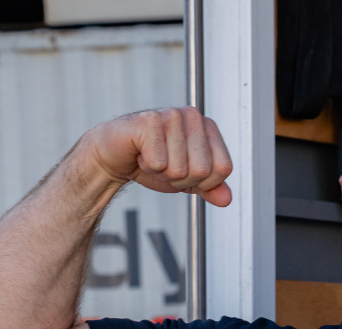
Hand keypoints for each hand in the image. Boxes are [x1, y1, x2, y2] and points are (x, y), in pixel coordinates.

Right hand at [80, 107, 233, 206]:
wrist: (115, 155)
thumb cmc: (152, 161)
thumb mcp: (188, 179)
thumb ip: (210, 187)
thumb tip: (226, 199)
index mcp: (207, 127)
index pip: (223, 168)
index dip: (204, 182)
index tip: (185, 172)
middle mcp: (193, 116)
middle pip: (202, 171)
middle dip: (181, 180)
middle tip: (165, 165)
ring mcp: (171, 116)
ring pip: (179, 170)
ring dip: (162, 174)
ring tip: (151, 158)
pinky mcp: (149, 121)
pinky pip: (159, 164)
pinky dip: (147, 167)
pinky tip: (141, 154)